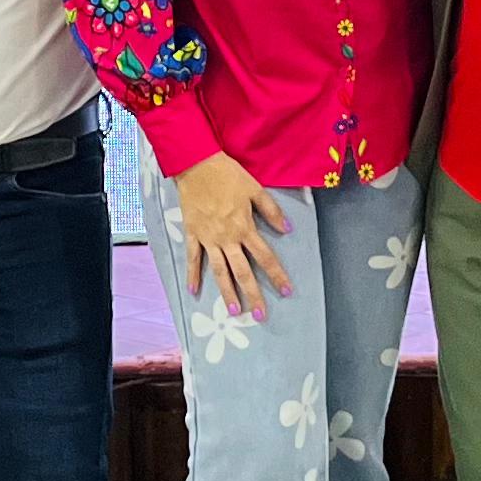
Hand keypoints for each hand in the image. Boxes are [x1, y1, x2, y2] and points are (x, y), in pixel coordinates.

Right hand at [175, 152, 293, 317]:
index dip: (277, 275)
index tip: (286, 291)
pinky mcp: (192, 234)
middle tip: (260, 315)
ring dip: (227, 292)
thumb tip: (287, 229)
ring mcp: (208, 238)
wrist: (196, 164)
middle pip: (243, 271)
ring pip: (219, 271)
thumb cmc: (228, 175)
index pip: (265, 257)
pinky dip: (192, 275)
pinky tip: (194, 291)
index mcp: (244, 227)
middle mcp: (227, 238)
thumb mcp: (255, 189)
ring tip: (233, 311)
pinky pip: (192, 258)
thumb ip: (271, 211)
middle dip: (252, 294)